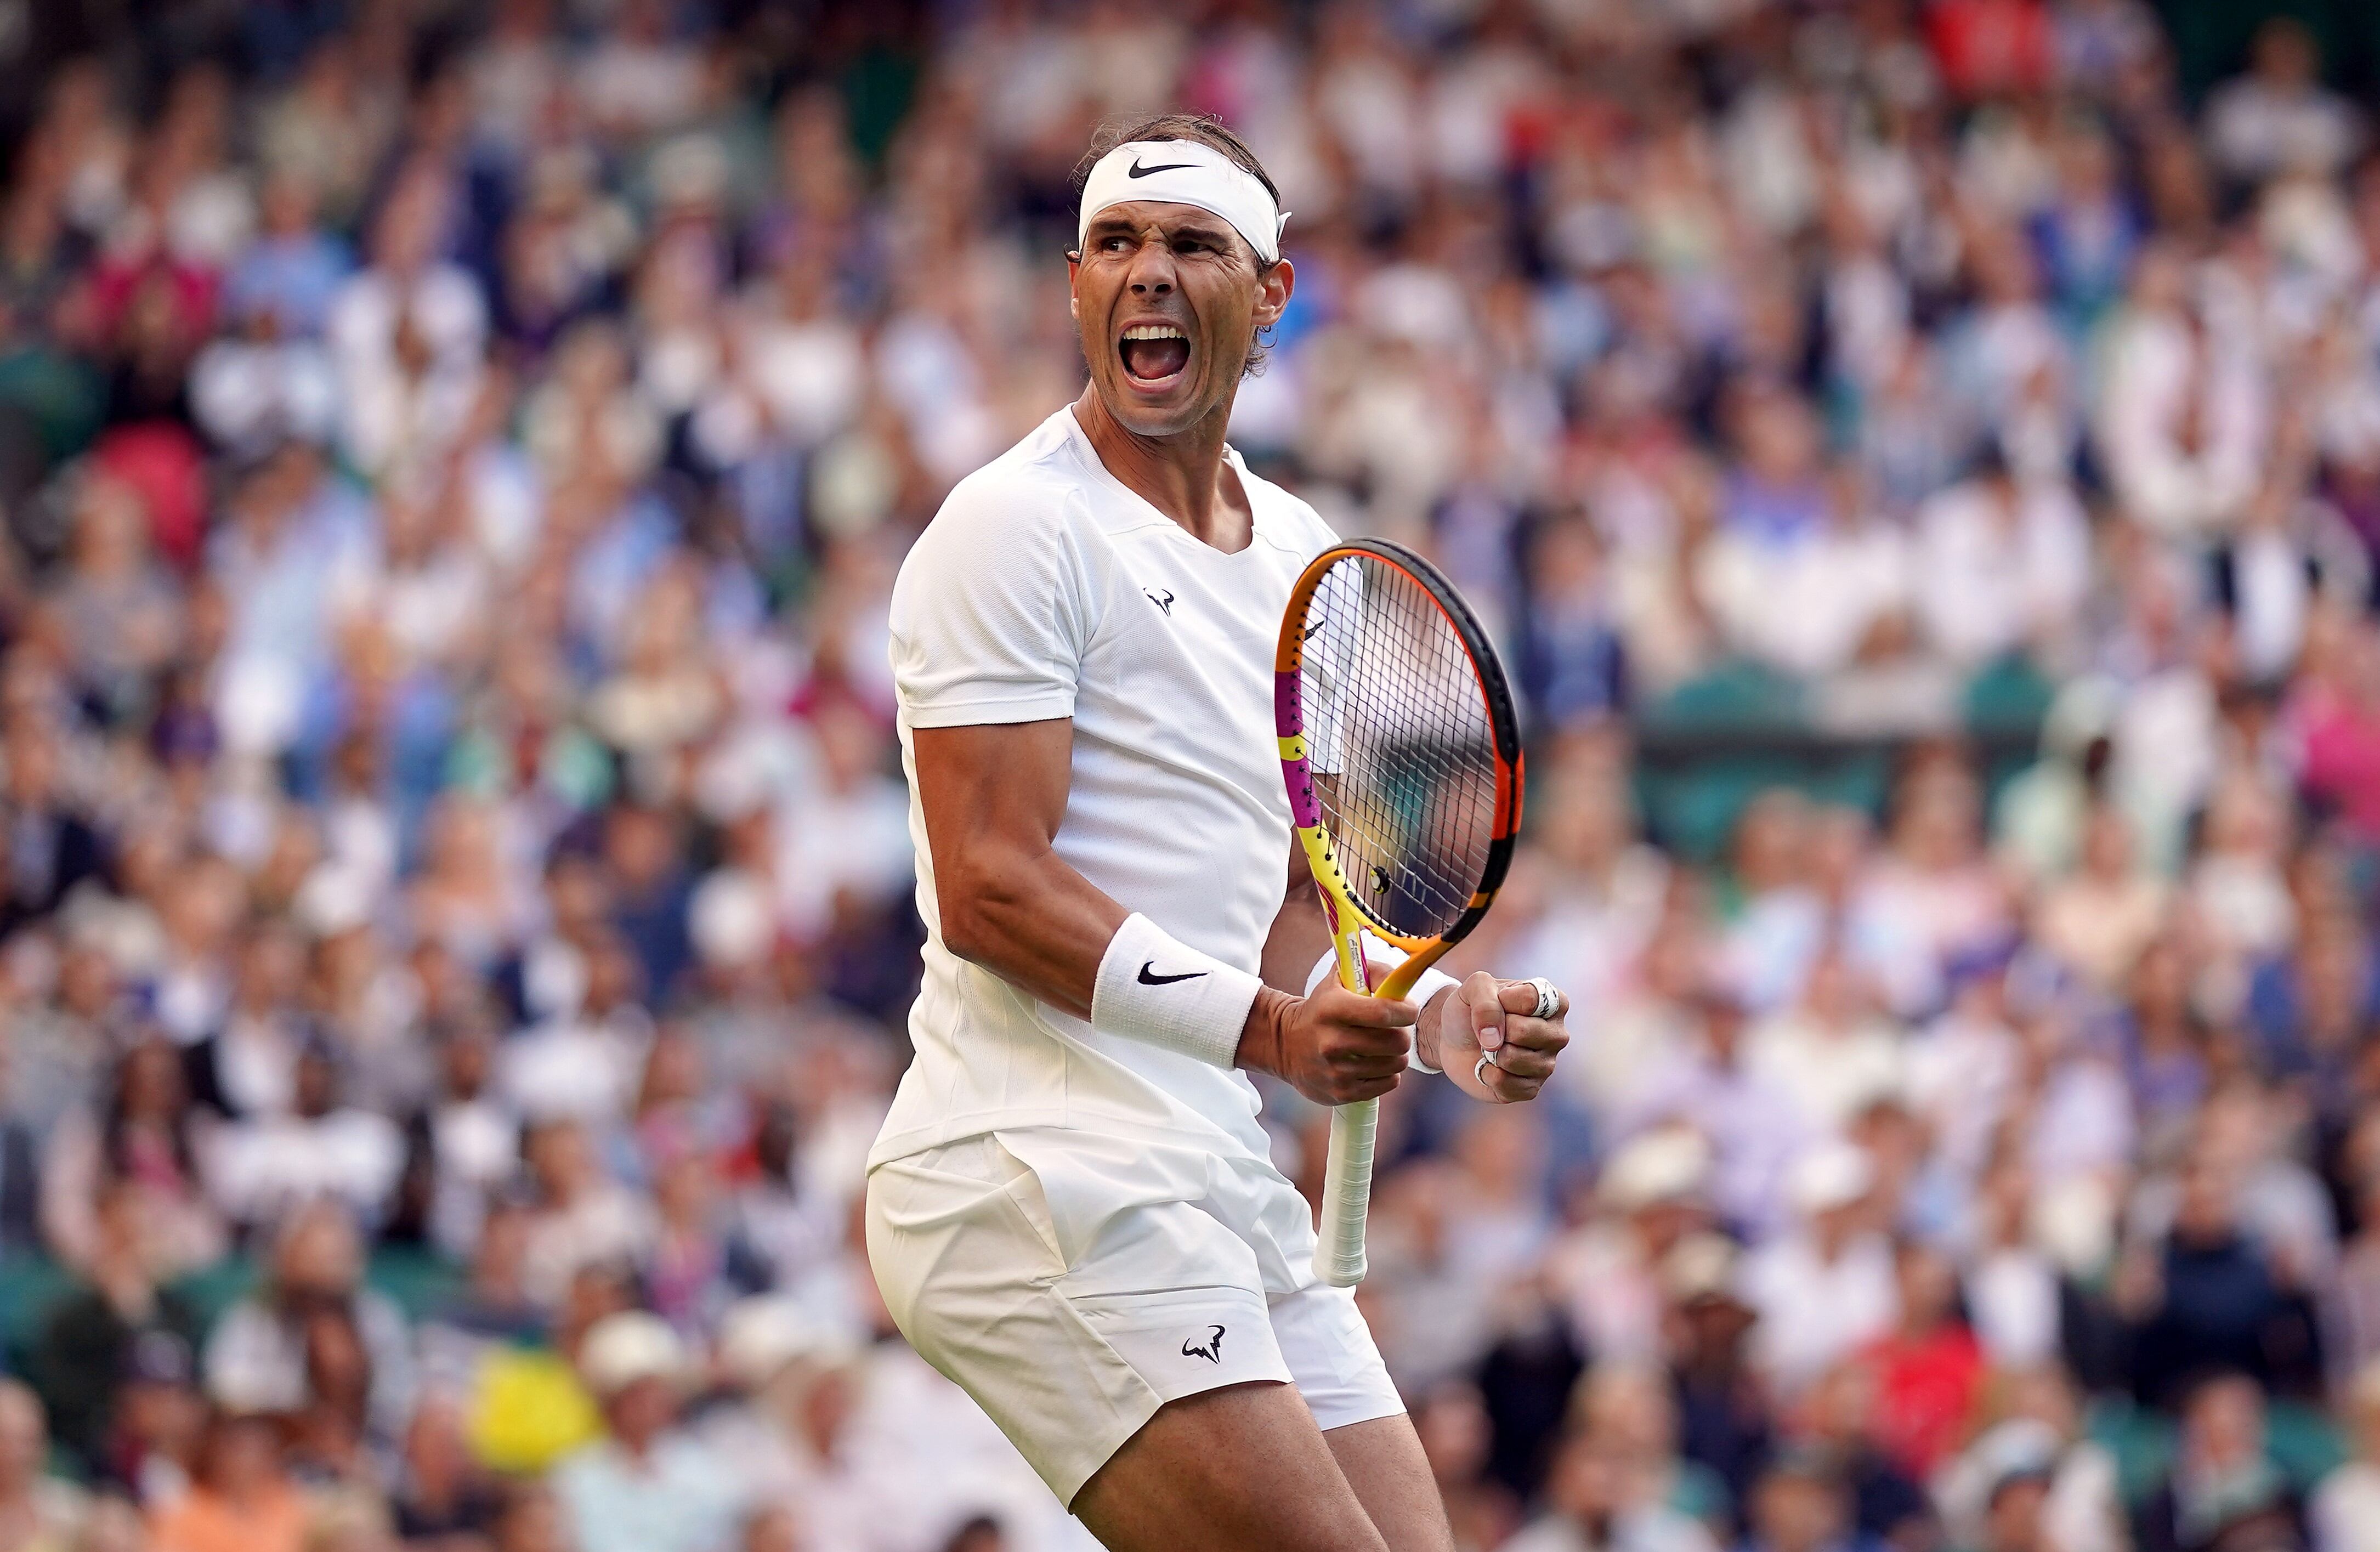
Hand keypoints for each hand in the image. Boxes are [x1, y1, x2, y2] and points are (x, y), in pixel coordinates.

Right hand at [1237, 984, 1417, 1104]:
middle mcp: (1332, 1042)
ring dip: (1396, 1054)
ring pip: (1397, 1063)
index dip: (1406, 1011)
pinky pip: (1389, 1083)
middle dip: (1402, 1033)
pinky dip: (1388, 1073)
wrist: (1285, 1044)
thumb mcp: (1338, 980)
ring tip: (1382, 1046)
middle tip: (1393, 1029)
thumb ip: (1373, 973)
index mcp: (1332, 1009)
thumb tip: (1402, 983)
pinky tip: (1374, 1063)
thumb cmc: (1322, 1008)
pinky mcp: (1342, 1093)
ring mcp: (1336, 1071)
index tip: (1408, 1010)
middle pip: (1396, 1041)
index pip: (1384, 1012)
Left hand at [1428, 972, 1568, 1103]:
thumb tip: (1494, 1040)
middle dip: (1494, 1029)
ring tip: (1491, 1048)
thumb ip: (1485, 1001)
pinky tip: (1490, 1067)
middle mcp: (1557, 1034)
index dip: (1502, 1000)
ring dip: (1490, 1053)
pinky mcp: (1531, 1089)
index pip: (1530, 1000)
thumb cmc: (1471, 1009)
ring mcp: (1547, 1064)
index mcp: (1552, 1002)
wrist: (1453, 1039)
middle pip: (1523, 1031)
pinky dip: (1487, 1074)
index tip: (1498, 1000)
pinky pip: (1505, 1084)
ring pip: (1513, 1059)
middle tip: (1492, 1029)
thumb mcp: (1473, 987)